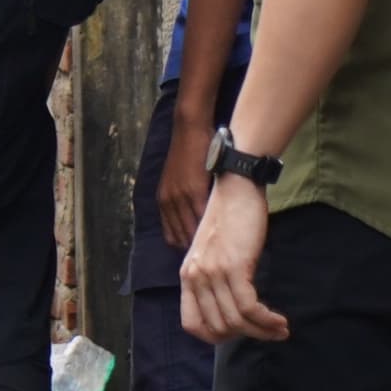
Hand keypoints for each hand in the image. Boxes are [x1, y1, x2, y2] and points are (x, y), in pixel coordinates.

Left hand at [156, 108, 213, 249]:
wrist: (190, 129)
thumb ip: (184, 201)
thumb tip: (198, 221)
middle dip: (199, 251)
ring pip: (192, 231)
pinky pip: (202, 218)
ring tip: (223, 253)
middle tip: (216, 261)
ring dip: (207, 243)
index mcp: (164, 203)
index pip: (173, 238)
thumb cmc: (190, 154)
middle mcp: (168, 203)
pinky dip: (213, 228)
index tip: (202, 258)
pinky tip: (226, 235)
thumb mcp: (179, 182)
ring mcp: (179, 197)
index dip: (187, 250)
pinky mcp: (194, 190)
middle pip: (182, 239)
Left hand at [179, 175, 288, 344]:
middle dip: (248, 336)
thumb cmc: (230, 220)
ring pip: (236, 320)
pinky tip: (279, 321)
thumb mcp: (212, 253)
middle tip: (271, 334)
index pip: (192, 325)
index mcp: (187, 276)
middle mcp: (195, 278)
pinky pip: (248, 307)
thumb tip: (232, 308)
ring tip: (281, 330)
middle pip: (219, 327)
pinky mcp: (234, 266)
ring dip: (262, 331)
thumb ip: (213, 279)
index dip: (216, 337)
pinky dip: (266, 320)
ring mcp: (213, 273)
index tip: (240, 333)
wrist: (236, 189)